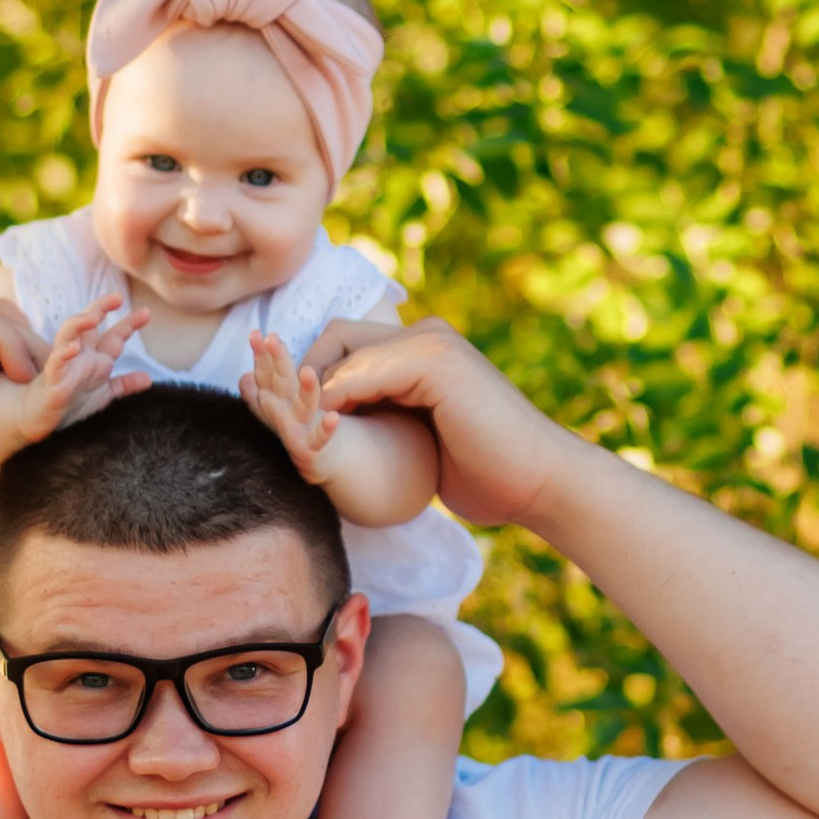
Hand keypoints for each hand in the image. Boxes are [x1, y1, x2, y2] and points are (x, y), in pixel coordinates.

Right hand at [12, 296, 149, 445]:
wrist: (37, 420)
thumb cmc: (69, 405)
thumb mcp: (103, 394)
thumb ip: (124, 384)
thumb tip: (148, 378)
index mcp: (94, 359)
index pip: (113, 336)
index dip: (129, 324)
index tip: (146, 313)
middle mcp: (79, 357)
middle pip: (89, 326)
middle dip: (100, 309)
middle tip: (117, 297)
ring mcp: (64, 366)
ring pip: (68, 337)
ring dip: (78, 325)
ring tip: (91, 318)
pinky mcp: (51, 380)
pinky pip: (56, 364)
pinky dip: (63, 355)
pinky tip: (73, 348)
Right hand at [242, 331, 348, 483]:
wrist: (319, 460)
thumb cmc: (299, 425)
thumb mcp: (281, 402)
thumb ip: (265, 386)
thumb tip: (245, 376)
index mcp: (274, 398)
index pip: (265, 373)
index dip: (261, 354)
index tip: (257, 333)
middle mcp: (281, 413)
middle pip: (279, 384)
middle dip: (275, 361)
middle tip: (272, 339)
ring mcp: (295, 431)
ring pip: (301, 408)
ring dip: (305, 391)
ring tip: (308, 371)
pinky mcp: (309, 450)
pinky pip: (318, 439)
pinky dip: (325, 430)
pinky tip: (334, 418)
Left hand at [298, 319, 570, 531]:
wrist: (539, 483)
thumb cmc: (488, 472)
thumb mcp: (423, 440)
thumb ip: (391, 418)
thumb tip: (342, 426)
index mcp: (424, 351)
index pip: (346, 346)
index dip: (311, 379)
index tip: (288, 418)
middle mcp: (427, 335)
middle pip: (336, 338)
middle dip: (300, 376)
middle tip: (279, 417)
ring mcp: (433, 343)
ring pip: (343, 348)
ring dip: (310, 387)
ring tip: (292, 427)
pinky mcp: (436, 361)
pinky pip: (362, 369)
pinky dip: (337, 396)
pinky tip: (329, 430)